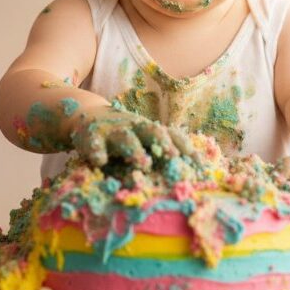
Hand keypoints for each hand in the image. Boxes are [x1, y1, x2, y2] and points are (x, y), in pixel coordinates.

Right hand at [70, 107, 198, 169]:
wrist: (89, 114)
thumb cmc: (124, 135)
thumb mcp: (142, 140)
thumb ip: (160, 154)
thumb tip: (190, 175)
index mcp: (150, 130)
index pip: (173, 136)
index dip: (187, 149)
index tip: (200, 166)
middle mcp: (135, 128)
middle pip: (153, 131)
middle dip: (164, 143)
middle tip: (173, 157)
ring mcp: (114, 130)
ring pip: (126, 137)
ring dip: (136, 149)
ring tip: (143, 163)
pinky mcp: (92, 135)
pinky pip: (95, 143)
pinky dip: (97, 151)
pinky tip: (100, 162)